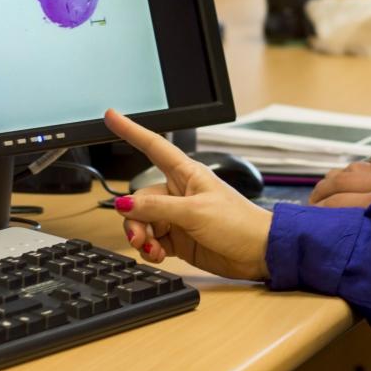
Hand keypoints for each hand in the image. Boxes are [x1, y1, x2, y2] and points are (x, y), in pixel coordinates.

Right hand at [104, 109, 272, 281]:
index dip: (131, 130)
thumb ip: (157, 209)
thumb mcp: (195, 212)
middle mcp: (179, 192)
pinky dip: (150, 249)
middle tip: (138, 236)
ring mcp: (178, 216)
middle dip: (134, 217)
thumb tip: (124, 205)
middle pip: (140, 198)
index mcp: (186, 174)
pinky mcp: (179, 238)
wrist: (257, 252)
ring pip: (143, 221)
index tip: (112, 116)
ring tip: (152, 249)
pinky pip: (152, 240)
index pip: (153, 146)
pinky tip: (158, 255)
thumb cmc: (237, 223)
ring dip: (142, 236)